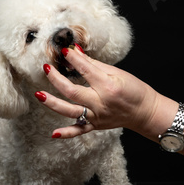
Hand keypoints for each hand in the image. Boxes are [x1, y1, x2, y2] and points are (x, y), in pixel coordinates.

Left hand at [37, 46, 159, 138]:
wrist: (145, 112)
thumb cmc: (134, 90)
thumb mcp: (117, 73)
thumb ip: (94, 64)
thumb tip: (75, 51)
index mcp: (108, 86)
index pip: (85, 70)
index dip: (73, 59)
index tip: (64, 50)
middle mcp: (100, 103)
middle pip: (73, 91)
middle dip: (56, 79)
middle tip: (46, 68)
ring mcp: (97, 116)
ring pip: (71, 111)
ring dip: (53, 103)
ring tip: (39, 95)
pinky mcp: (95, 126)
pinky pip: (79, 131)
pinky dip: (66, 133)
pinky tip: (53, 133)